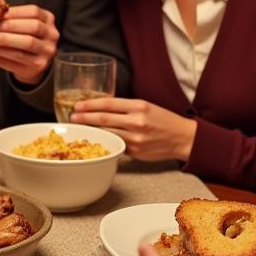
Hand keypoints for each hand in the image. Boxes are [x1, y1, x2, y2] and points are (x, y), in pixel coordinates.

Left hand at [0, 5, 58, 85]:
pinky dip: (2, 55)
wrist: (33, 62)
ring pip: (27, 44)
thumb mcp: (23, 24)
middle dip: (10, 26)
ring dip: (5, 41)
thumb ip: (11, 18)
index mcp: (48, 19)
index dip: (14, 12)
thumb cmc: (25, 37)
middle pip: (33, 27)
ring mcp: (46, 51)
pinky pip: (19, 60)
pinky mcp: (38, 65)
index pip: (34, 12)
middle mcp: (51, 35)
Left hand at [71, 97, 195, 161]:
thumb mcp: (147, 106)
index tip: (78, 106)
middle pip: (104, 119)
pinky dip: (105, 141)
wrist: (183, 138)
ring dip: (92, 131)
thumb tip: (101, 108)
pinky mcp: (135, 152)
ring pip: (108, 133)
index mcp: (139, 106)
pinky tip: (97, 139)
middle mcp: (137, 121)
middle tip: (72, 117)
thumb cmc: (163, 120)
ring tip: (81, 128)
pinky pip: (116, 145)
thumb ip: (126, 107)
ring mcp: (136, 138)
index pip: (108, 103)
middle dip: (85, 118)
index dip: (90, 104)